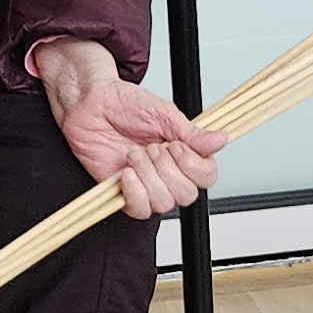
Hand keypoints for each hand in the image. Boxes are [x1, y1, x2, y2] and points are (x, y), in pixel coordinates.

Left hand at [33, 38, 227, 217]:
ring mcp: (147, 184)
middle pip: (187, 194)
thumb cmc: (124, 103)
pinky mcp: (124, 192)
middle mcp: (167, 172)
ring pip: (164, 202)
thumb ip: (192, 133)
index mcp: (183, 153)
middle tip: (152, 147)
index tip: (177, 146)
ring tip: (134, 154)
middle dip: (168, 170)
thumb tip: (220, 139)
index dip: (194, 167)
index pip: (207, 176)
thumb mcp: (164, 113)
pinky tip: (126, 172)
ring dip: (149, 177)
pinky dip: (134, 192)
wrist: (91, 104)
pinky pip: (139, 209)